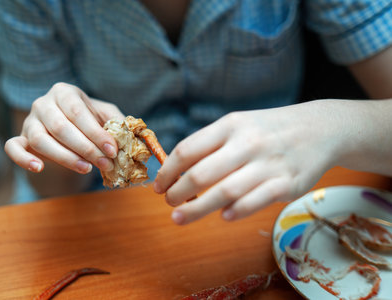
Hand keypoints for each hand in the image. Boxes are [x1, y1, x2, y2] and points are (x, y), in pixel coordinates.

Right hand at [5, 82, 124, 173]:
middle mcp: (43, 103)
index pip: (79, 113)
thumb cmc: (89, 120)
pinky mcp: (20, 138)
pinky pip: (12, 147)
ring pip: (40, 140)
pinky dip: (23, 159)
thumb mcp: (106, 116)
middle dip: (86, 148)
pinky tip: (39, 167)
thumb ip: (117, 123)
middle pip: (60, 127)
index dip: (96, 133)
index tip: (113, 150)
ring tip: (87, 169)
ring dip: (65, 157)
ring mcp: (29, 121)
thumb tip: (131, 137)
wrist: (70, 129)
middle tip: (105, 163)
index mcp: (65, 92)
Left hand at [154, 101, 340, 224]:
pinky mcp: (288, 184)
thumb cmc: (268, 130)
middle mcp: (247, 143)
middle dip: (177, 192)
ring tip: (179, 217)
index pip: (188, 150)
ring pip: (225, 192)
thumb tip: (177, 172)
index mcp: (230, 126)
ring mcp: (268, 164)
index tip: (158, 185)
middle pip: (201, 174)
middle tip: (169, 203)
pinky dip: (235, 211)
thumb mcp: (239, 125)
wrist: (320, 128)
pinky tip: (223, 216)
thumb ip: (210, 145)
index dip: (168, 171)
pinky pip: (255, 202)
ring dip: (197, 209)